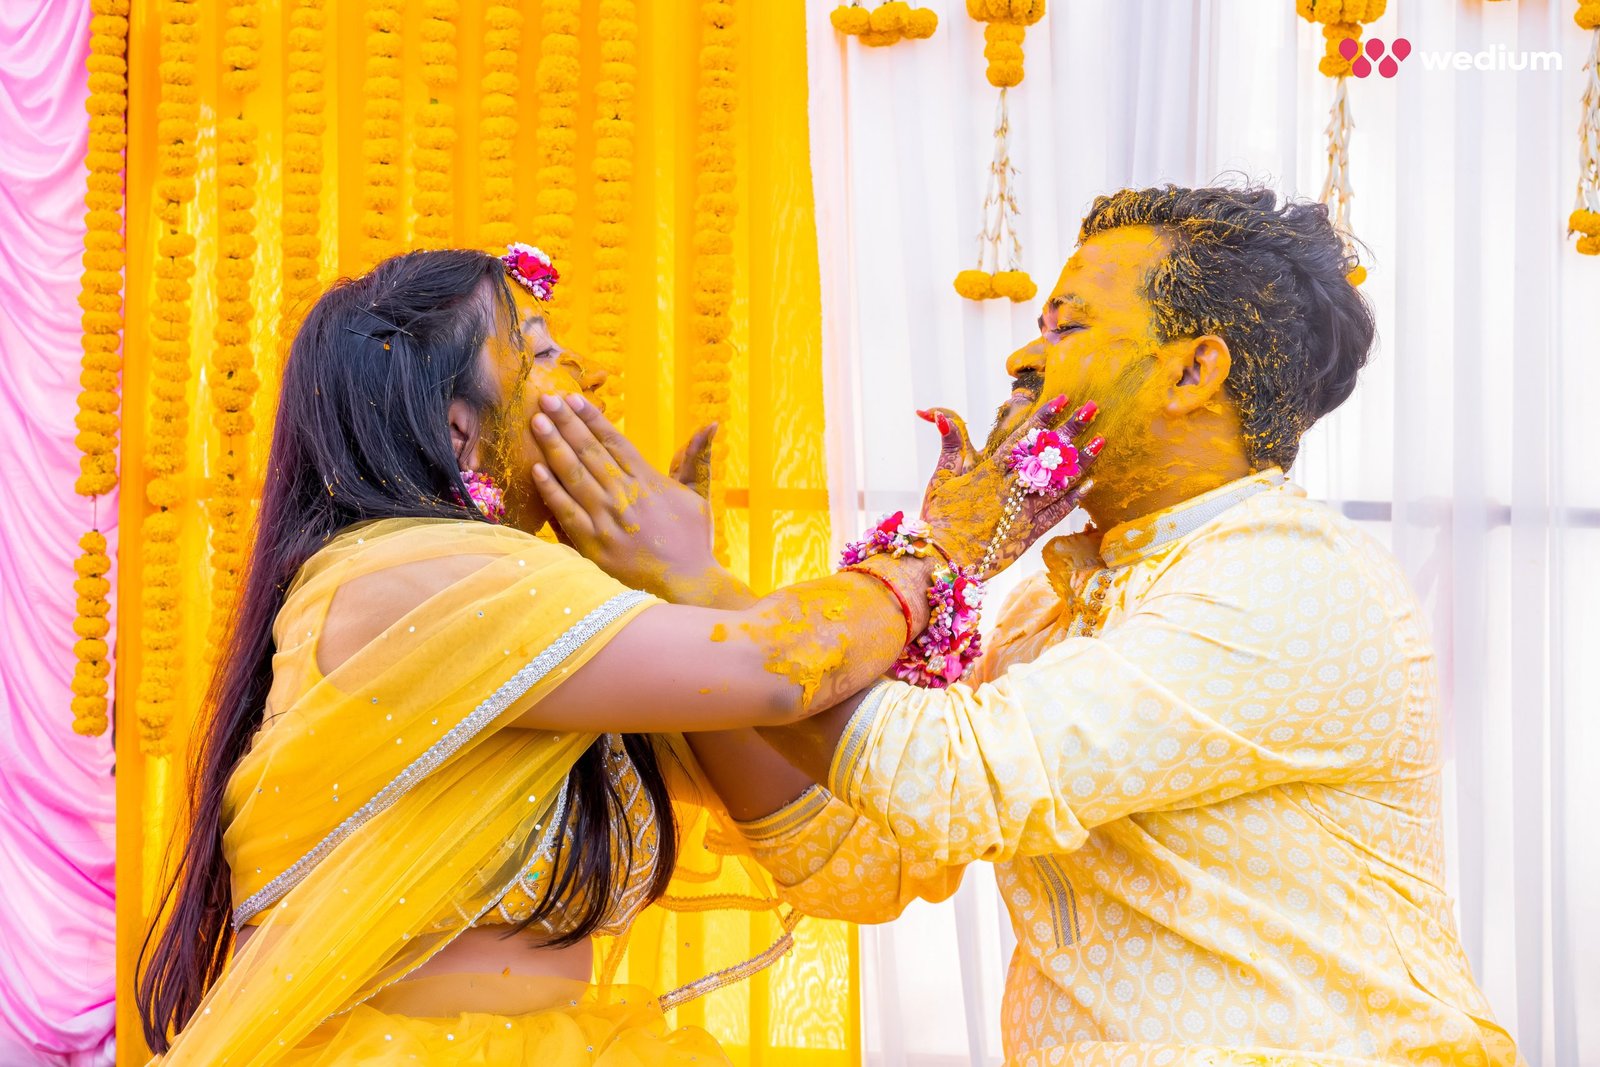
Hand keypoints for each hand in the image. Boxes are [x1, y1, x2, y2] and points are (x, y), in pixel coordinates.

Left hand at [529, 395, 745, 604]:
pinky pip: (566, 510)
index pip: (614, 441)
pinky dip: (550, 489)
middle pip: (590, 450)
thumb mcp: (698, 495)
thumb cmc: (694, 542)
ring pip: (574, 474)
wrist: (687, 585)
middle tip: (546, 398)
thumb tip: (712, 425)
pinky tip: (535, 468)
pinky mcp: (593, 543)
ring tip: (537, 421)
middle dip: (566, 422)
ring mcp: (607, 518)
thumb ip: (696, 459)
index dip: (592, 418)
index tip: (573, 398)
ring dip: (553, 445)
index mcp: (649, 480)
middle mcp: (626, 494)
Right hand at [916, 396, 1102, 575]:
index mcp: (989, 472)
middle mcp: (1010, 488)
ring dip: (1081, 461)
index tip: (1063, 399)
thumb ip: (950, 446)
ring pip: (1058, 482)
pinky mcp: (1028, 534)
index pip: (1021, 439)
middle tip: (1093, 409)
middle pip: (1046, 455)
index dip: (1043, 417)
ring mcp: (1022, 511)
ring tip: (1101, 441)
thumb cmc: (938, 520)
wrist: (944, 561)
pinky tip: (1090, 483)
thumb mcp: (940, 478)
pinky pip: (1056, 513)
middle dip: (1071, 430)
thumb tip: (940, 415)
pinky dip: (1074, 499)